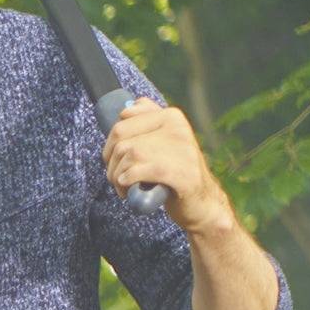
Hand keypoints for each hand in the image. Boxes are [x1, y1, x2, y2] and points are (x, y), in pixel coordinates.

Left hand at [103, 98, 233, 235]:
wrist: (200, 201)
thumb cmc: (175, 172)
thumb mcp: (162, 142)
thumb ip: (148, 121)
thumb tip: (127, 108)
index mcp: (172, 116)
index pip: (121, 124)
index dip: (109, 146)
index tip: (114, 161)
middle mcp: (178, 128)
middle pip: (122, 142)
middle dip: (111, 164)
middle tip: (118, 178)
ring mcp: (182, 149)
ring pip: (128, 156)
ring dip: (118, 176)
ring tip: (125, 187)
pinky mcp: (182, 173)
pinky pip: (139, 171)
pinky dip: (127, 182)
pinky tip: (130, 190)